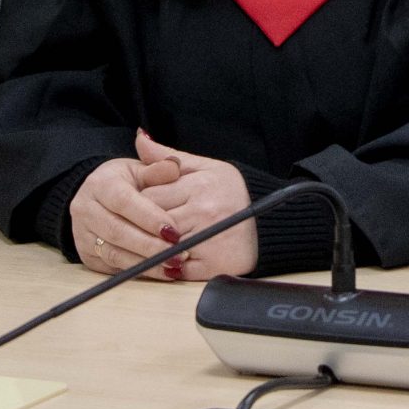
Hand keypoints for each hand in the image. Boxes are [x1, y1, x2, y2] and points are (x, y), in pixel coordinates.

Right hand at [68, 150, 180, 276]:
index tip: (174, 231)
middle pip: (118, 232)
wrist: (99, 199)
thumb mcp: (141, 170)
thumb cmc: (127, 183)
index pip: (124, 202)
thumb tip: (174, 166)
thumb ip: (159, 169)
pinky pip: (113, 267)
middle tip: (179, 253)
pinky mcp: (87, 255)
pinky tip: (161, 271)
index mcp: (100, 184)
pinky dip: (139, 271)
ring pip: (114, 253)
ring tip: (174, 265)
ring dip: (146, 263)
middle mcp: (85, 209)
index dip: (149, 218)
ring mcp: (83, 234)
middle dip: (150, 246)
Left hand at [133, 132, 257, 279]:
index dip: (140, 203)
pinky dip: (167, 267)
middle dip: (145, 225)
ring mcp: (208, 240)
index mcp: (200, 185)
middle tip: (145, 226)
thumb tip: (139, 139)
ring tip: (156, 242)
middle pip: (152, 222)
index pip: (149, 196)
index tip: (142, 206)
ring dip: (153, 247)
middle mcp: (205, 212)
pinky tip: (170, 258)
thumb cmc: (231, 194)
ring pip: (159, 246)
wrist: (268, 225)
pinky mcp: (212, 266)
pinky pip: (174, 269)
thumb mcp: (205, 167)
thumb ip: (169, 157)